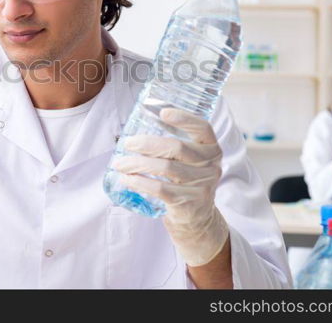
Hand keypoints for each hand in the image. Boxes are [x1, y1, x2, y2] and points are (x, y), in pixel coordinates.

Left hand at [111, 107, 228, 266]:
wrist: (198, 218)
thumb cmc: (187, 181)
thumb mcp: (190, 161)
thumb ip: (175, 143)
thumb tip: (143, 122)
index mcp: (212, 148)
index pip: (203, 128)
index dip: (184, 119)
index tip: (162, 113)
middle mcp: (211, 165)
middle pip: (177, 147)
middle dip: (147, 143)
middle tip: (127, 143)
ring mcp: (202, 185)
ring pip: (165, 168)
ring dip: (137, 163)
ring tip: (120, 164)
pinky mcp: (188, 202)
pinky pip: (160, 189)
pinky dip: (140, 182)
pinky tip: (127, 179)